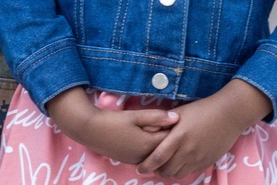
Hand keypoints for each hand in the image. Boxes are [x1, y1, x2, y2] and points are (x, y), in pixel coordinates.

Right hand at [46, 88, 176, 164]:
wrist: (90, 131)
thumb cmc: (113, 121)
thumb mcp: (135, 116)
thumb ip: (156, 117)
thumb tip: (177, 117)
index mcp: (148, 145)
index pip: (171, 141)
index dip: (179, 131)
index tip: (185, 121)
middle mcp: (145, 156)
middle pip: (165, 150)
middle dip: (173, 140)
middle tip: (180, 126)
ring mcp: (137, 160)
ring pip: (156, 154)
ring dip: (162, 144)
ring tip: (167, 131)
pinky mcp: (130, 159)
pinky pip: (147, 156)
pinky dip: (152, 148)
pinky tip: (152, 138)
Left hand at [137, 79, 269, 178]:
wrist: (228, 115)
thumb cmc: (202, 109)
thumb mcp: (180, 113)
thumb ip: (165, 124)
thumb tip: (149, 131)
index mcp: (179, 136)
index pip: (158, 157)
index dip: (147, 165)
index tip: (139, 168)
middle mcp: (188, 150)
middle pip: (166, 170)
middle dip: (156, 171)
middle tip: (151, 167)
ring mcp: (198, 158)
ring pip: (178, 174)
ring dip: (169, 172)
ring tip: (164, 166)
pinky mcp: (206, 162)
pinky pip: (190, 172)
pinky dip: (181, 170)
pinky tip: (179, 163)